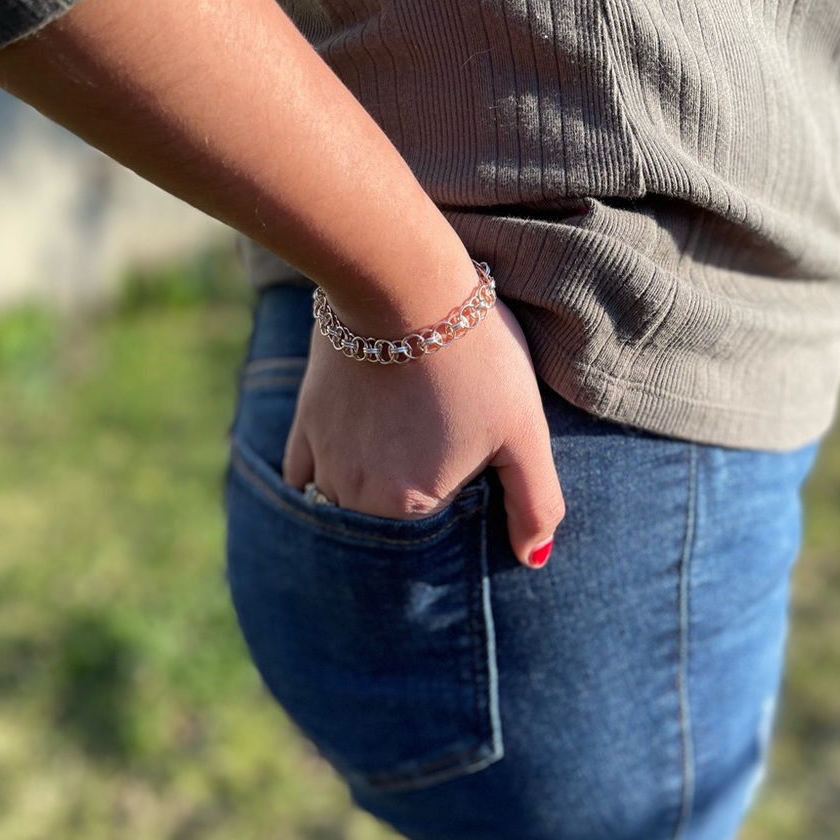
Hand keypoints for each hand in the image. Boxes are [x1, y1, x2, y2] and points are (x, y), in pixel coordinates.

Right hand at [282, 299, 564, 567]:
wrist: (402, 281)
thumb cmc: (475, 359)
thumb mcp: (525, 432)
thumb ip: (535, 504)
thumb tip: (534, 558)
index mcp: (409, 506)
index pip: (434, 538)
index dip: (459, 508)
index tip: (470, 468)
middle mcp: (355, 494)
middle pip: (386, 524)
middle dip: (412, 506)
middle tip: (439, 456)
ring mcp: (324, 459)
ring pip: (344, 500)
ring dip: (369, 493)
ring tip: (402, 452)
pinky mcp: (305, 422)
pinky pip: (304, 472)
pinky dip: (325, 476)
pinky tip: (350, 462)